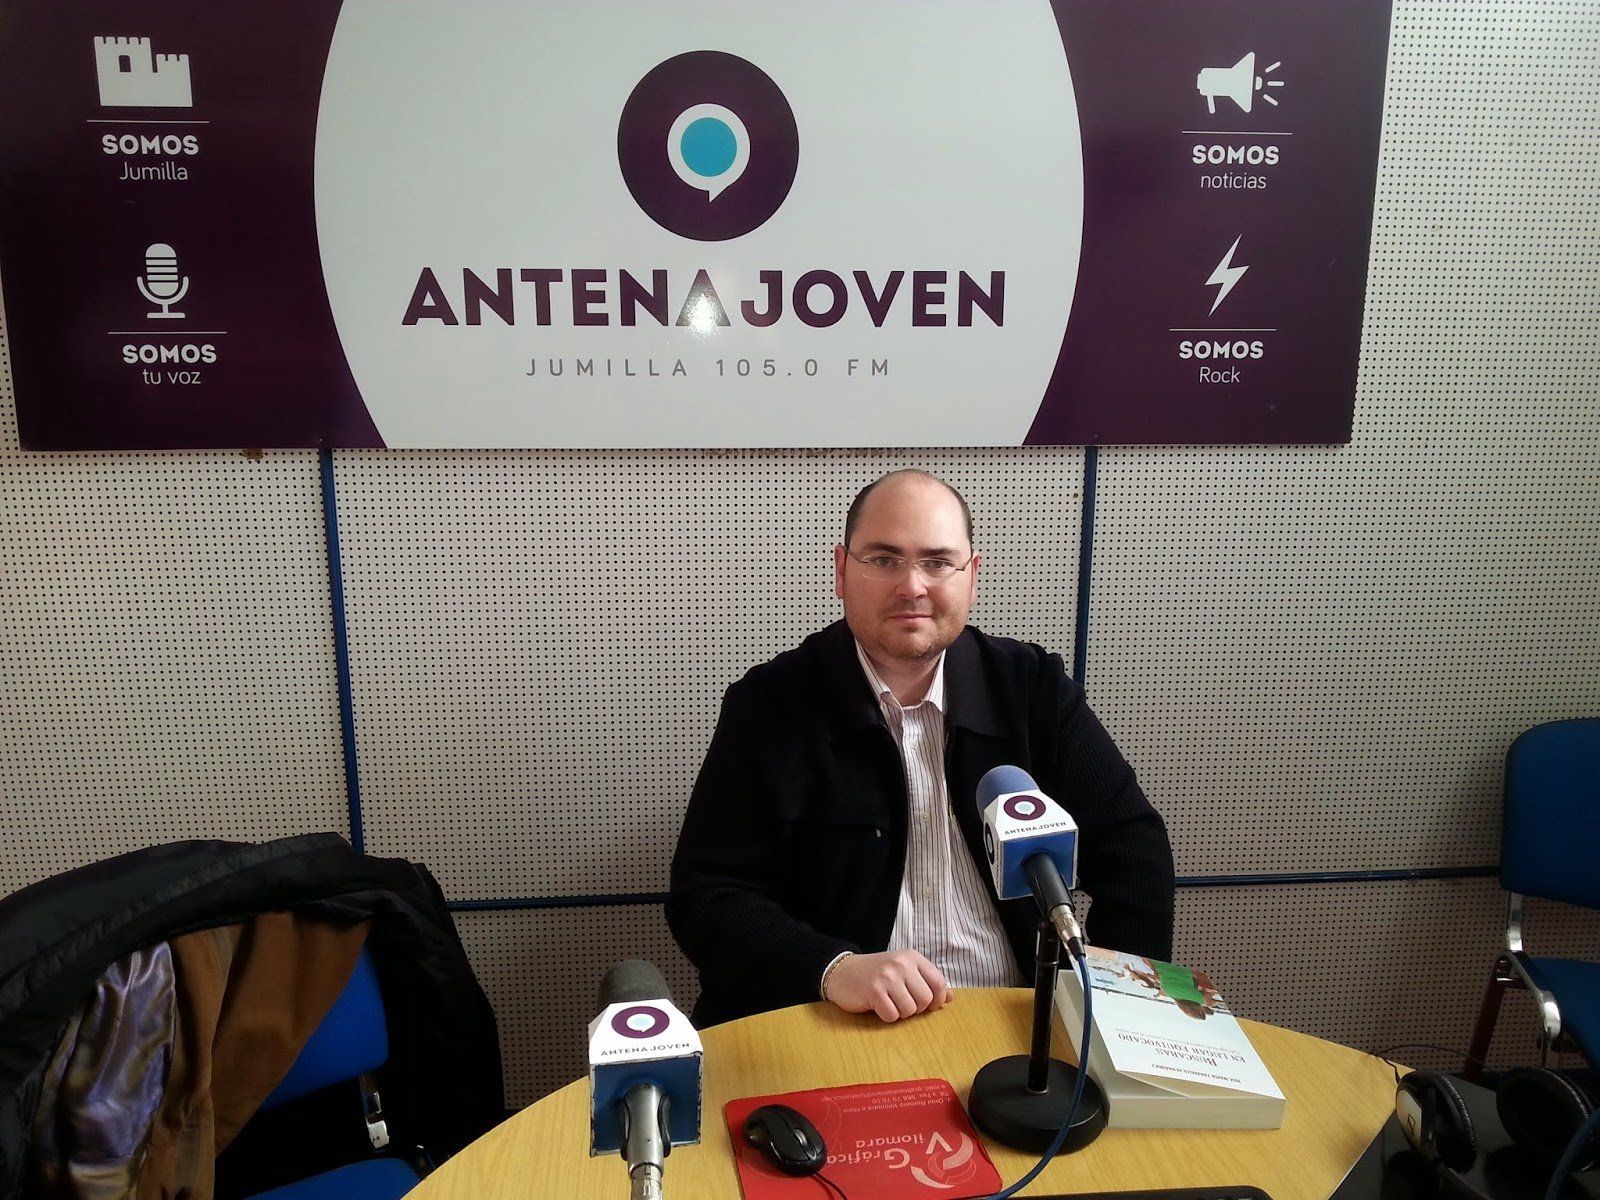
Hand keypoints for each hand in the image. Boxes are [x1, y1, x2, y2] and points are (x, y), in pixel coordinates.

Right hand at [822, 950, 952, 1021]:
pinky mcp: (874, 991)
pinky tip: (878, 1006)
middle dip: (916, 1009)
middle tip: (902, 1003)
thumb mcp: (904, 972)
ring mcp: (887, 977)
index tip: (926, 1004)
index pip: (939, 983)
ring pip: (909, 1010)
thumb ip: (927, 982)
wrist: (842, 971)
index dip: (937, 999)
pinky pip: (892, 1016)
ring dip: (900, 1013)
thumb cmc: (877, 974)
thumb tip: (951, 997)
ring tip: (889, 1003)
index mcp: (912, 957)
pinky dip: (886, 1016)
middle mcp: (901, 964)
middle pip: (925, 999)